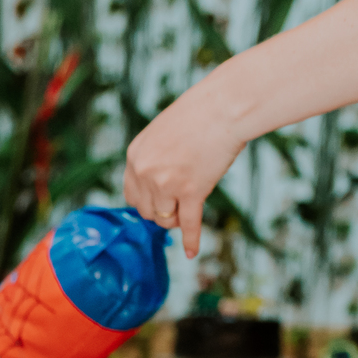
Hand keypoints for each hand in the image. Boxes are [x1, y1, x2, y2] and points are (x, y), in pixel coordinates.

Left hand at [123, 77, 246, 258]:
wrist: (225, 105)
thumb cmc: (198, 116)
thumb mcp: (161, 134)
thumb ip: (152, 162)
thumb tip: (152, 193)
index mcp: (134, 156)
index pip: (132, 196)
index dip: (147, 202)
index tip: (161, 201)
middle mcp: (145, 171)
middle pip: (147, 213)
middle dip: (163, 211)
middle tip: (180, 199)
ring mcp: (166, 183)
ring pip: (165, 220)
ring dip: (177, 217)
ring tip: (192, 199)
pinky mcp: (191, 191)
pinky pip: (188, 225)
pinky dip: (191, 240)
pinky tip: (191, 252)